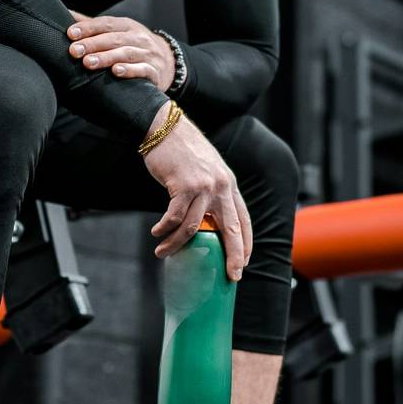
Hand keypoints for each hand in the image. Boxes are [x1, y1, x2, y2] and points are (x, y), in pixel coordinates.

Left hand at [66, 12, 175, 91]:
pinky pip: (142, 70)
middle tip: (74, 51)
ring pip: (126, 53)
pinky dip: (129, 70)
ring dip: (106, 58)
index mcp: (127, 26)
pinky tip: (116, 72)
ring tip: (88, 63)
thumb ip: (93, 26)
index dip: (88, 28)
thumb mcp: (118, 32)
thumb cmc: (134, 46)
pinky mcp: (154, 71)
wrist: (168, 63)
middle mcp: (138, 37)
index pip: (106, 24)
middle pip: (114, 39)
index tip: (70, 34)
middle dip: (93, 44)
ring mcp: (148, 54)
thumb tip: (66, 14)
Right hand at [141, 105, 252, 279]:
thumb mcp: (207, 171)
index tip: (244, 263)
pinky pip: (174, 217)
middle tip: (230, 275)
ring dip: (176, 244)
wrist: (166, 127)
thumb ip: (212, 193)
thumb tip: (205, 223)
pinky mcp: (183, 185)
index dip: (246, 243)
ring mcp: (203, 186)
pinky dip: (164, 229)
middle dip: (233, 256)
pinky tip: (156, 233)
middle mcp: (221, 187)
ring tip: (162, 252)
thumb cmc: (183, 152)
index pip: (243, 219)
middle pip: (231, 229)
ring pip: (194, 227)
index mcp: (229, 185)